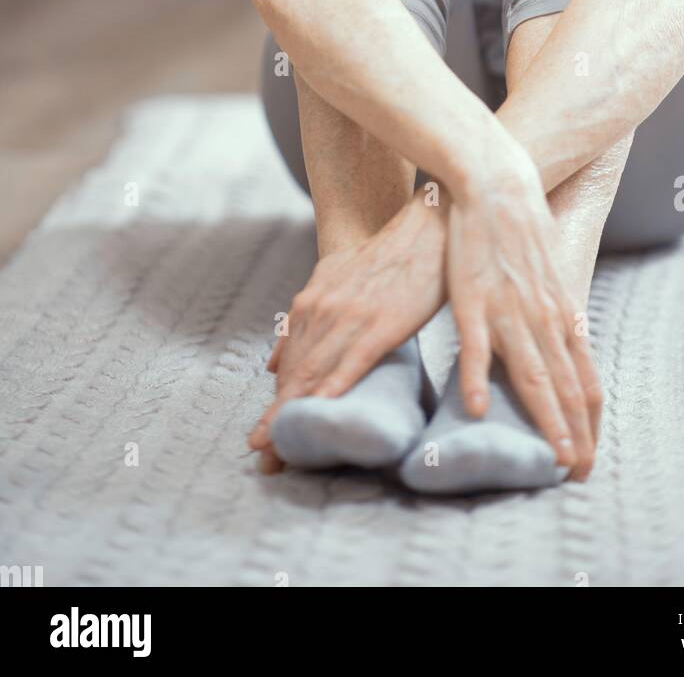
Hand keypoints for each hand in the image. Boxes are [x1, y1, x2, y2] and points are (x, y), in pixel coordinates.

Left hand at [248, 193, 446, 470]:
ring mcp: (351, 317)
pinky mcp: (382, 323)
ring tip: (279, 453)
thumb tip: (271, 363)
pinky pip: (353, 361)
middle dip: (276, 420)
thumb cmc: (383, 256)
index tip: (257, 441)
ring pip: (316, 374)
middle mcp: (323, 311)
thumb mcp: (331, 278)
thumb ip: (301, 319)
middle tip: (260, 459)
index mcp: (311, 303)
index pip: (288, 364)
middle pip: (295, 375)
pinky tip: (323, 411)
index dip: (274, 405)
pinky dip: (335, 388)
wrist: (423, 227)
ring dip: (296, 414)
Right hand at [447, 158, 601, 480]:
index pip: (586, 381)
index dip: (589, 422)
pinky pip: (476, 345)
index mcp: (562, 314)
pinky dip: (476, 380)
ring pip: (532, 376)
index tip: (588, 457)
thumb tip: (567, 343)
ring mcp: (510, 310)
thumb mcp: (549, 276)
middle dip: (575, 435)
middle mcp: (544, 318)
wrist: (498, 184)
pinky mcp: (473, 298)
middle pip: (566, 388)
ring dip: (545, 422)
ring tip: (553, 460)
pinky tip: (477, 410)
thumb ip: (555, 313)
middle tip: (579, 474)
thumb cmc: (521, 228)